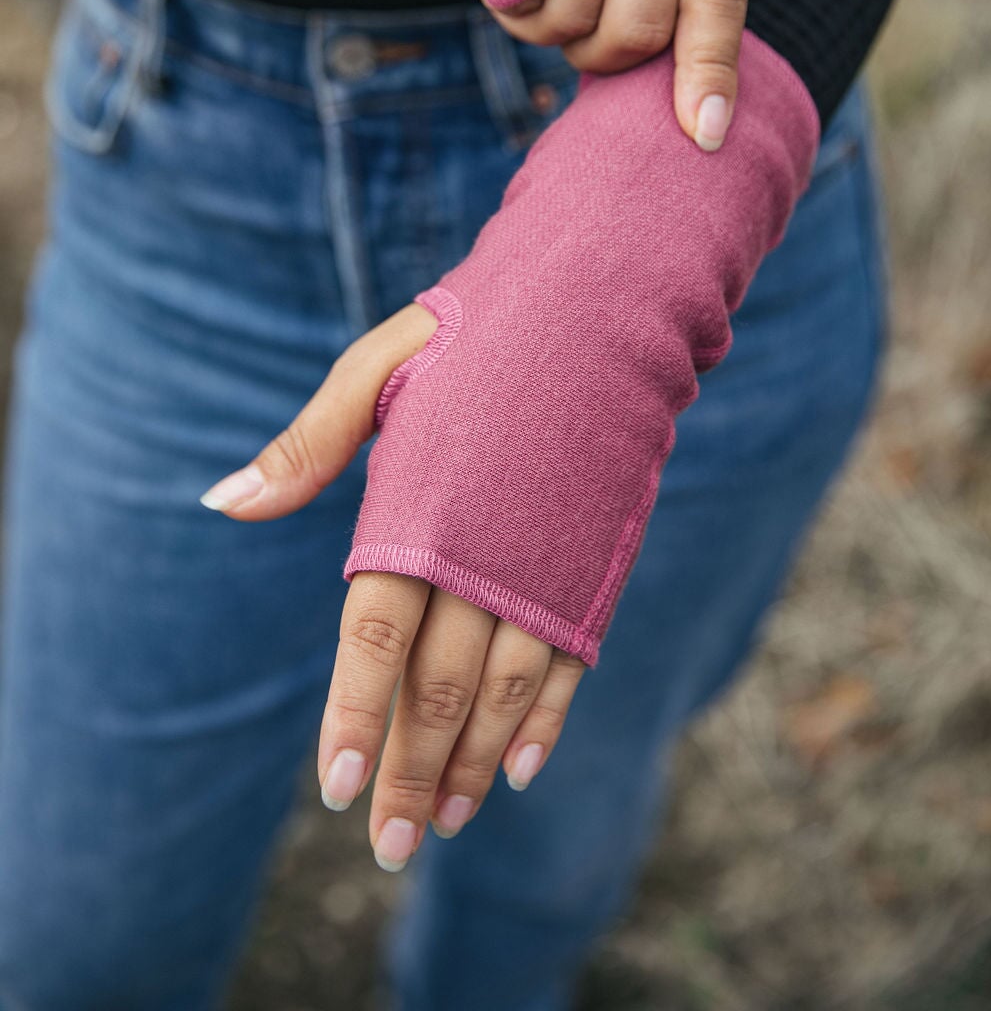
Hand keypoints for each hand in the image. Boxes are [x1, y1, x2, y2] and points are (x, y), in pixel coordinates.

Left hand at [198, 303, 587, 870]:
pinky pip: (568, 664)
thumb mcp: (382, 371)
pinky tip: (521, 771)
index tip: (334, 786)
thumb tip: (221, 502)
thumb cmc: (480, 336)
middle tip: (386, 845)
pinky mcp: (592, 568)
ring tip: (442, 823)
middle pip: (440, 688)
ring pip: (505, 692)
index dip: (356, 714)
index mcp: (422, 513)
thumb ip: (310, 446)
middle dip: (409, 770)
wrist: (601, 312)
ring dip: (471, 765)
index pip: (377, 638)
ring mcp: (545, 568)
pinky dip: (545, 722)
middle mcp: (484, 556)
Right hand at [478, 0, 746, 151]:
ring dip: (557, 29)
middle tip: (589, 31)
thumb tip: (704, 125)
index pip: (716, 1)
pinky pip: (523, 6)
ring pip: (576, 21)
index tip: (704, 135)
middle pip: (640, 29)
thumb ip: (684, 7)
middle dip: (608, 54)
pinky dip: (519, 9)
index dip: (709, 72)